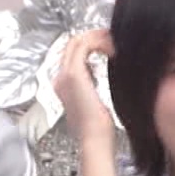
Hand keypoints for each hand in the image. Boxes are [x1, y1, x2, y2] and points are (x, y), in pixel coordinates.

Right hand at [52, 29, 116, 146]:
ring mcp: (65, 75)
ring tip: (113, 40)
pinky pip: (84, 46)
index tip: (108, 44)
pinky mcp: (74, 74)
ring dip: (97, 37)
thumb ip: (93, 86)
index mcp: (64, 84)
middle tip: (112, 37)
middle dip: (94, 36)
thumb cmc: (98, 127)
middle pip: (73, 44)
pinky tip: (112, 48)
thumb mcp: (95, 101)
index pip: (73, 54)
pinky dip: (99, 42)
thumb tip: (104, 75)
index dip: (90, 44)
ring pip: (77, 41)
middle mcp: (61, 78)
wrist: (94, 139)